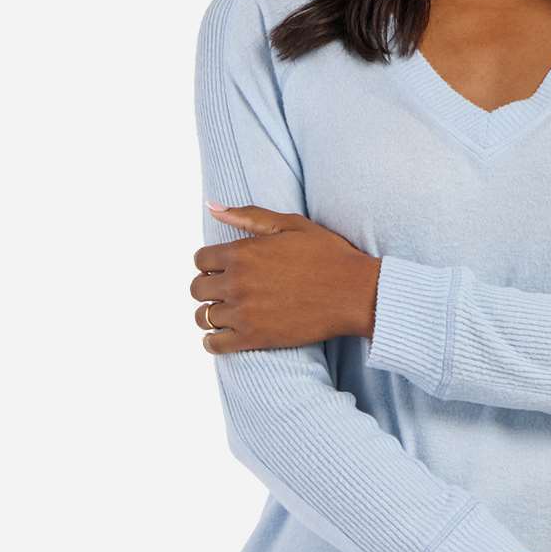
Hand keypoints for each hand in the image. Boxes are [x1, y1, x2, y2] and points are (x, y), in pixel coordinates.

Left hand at [190, 203, 380, 352]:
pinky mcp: (253, 338)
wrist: (354, 293)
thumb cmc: (328, 255)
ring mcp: (243, 312)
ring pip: (202, 317)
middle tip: (230, 289)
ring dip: (212, 314)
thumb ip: (248, 216)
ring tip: (231, 311)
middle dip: (210, 287)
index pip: (200, 259)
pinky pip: (213, 344)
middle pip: (197, 288)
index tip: (226, 268)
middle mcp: (237, 282)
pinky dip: (214, 341)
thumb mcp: (291, 224)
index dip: (212, 263)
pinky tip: (228, 333)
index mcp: (242, 252)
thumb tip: (211, 207)